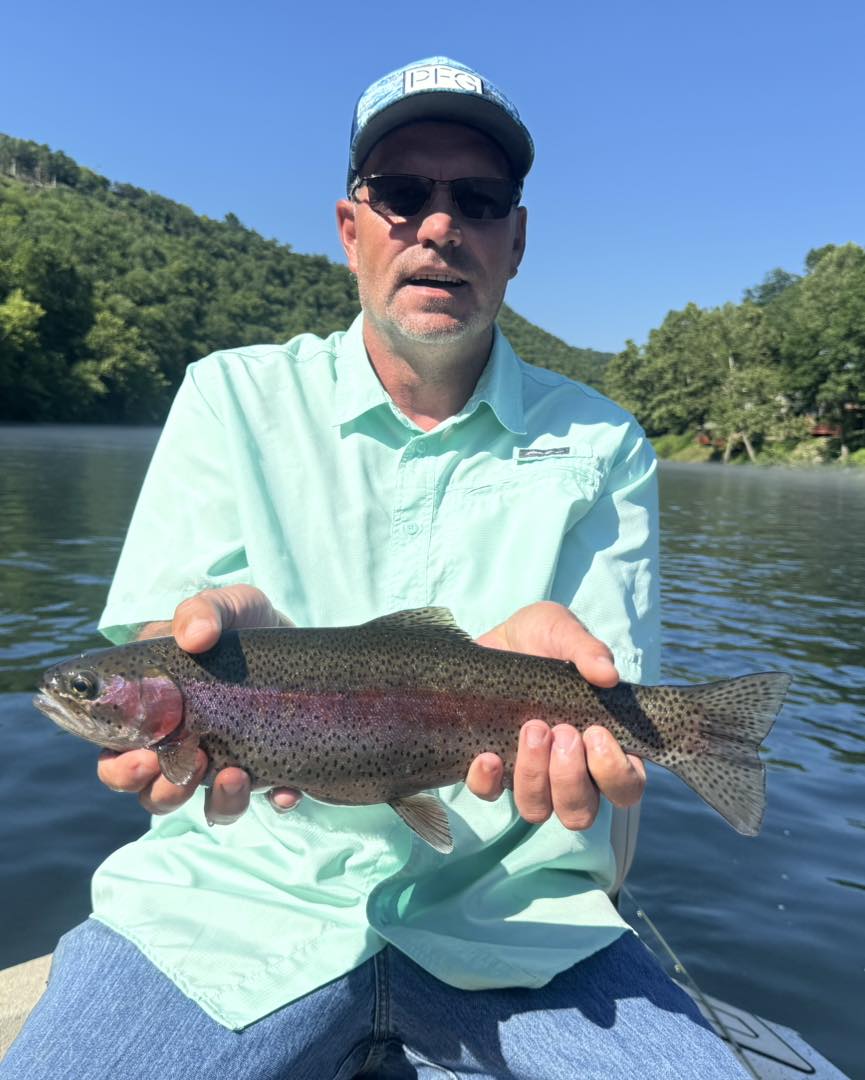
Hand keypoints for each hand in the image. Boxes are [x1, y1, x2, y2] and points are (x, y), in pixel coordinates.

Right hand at [96, 585, 301, 823]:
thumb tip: (193, 636)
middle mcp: (186, 747)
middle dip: (163, 792)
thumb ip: (201, 611)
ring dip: (220, 801)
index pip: (116, 756)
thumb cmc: (243, 623)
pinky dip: (277, 802)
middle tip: (188, 770)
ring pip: (210, 808)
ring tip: (235, 775)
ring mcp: (229, 761)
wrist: (292, 634)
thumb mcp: (225, 606)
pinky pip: (271, 802)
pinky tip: (286, 791)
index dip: (121, 768)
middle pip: (154, 793)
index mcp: (154, 715)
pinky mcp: (273, 768)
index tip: (144, 756)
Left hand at [467, 601, 645, 830]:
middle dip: (571, 779)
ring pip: (538, 810)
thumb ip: (587, 649)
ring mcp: (529, 774)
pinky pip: (489, 794)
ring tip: (531, 729)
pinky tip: (488, 755)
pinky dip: (488, 781)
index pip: (626, 787)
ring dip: (535, 777)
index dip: (616, 774)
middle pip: (581, 812)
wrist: (493, 637)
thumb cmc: (541, 638)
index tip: (596, 733)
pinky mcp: (492, 768)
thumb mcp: (562, 630)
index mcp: (602, 746)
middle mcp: (570, 771)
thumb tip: (607, 674)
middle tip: (563, 731)